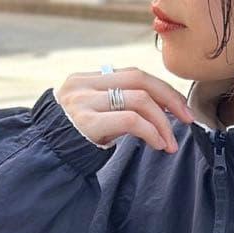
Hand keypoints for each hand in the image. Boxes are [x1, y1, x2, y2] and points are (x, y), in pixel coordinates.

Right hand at [55, 67, 193, 154]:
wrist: (47, 157)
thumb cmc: (75, 140)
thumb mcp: (96, 116)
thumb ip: (118, 106)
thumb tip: (159, 111)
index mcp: (89, 78)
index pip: (134, 74)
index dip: (162, 89)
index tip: (180, 108)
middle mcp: (86, 84)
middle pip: (140, 79)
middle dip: (169, 99)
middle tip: (186, 120)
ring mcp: (85, 101)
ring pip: (139, 99)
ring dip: (162, 123)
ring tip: (169, 144)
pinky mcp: (88, 122)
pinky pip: (131, 120)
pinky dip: (151, 132)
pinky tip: (157, 144)